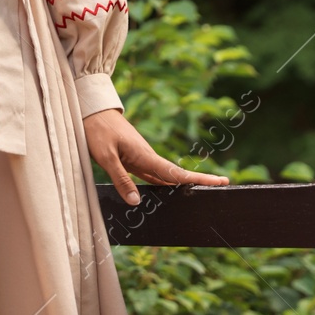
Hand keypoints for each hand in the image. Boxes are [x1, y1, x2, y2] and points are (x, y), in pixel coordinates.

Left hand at [82, 108, 230, 204]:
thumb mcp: (105, 156)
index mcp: (146, 155)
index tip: (220, 182)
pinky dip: (164, 184)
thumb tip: (137, 203)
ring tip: (201, 194)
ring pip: (166, 175)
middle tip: (223, 187)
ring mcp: (142, 158)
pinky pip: (153, 175)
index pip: (176, 172)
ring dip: (183, 184)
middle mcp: (148, 157)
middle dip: (199, 182)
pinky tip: (168, 194)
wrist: (91, 111)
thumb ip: (120, 179)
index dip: (198, 180)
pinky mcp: (133, 159)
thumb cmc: (97, 130)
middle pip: (177, 175)